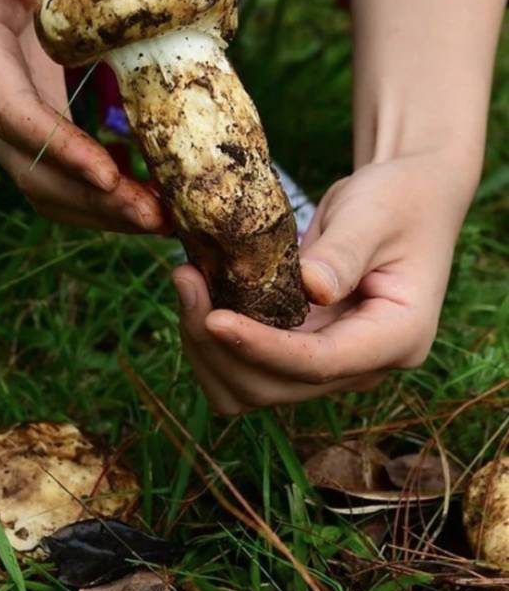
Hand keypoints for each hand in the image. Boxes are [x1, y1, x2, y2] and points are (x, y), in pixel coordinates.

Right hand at [0, 0, 167, 232]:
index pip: (14, 116)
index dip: (60, 148)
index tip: (111, 174)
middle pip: (32, 173)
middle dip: (92, 201)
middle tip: (154, 216)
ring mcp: (3, 128)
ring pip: (46, 191)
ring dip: (103, 213)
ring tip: (162, 221)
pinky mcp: (28, 139)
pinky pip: (60, 183)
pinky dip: (102, 201)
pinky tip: (149, 200)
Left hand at [173, 154, 470, 413]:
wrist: (404, 203)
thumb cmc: (396, 201)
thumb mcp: (374, 214)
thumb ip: (344, 253)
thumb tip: (311, 291)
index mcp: (397, 336)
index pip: (320, 363)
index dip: (262, 348)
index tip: (213, 318)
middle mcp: (362, 364)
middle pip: (276, 387)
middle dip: (222, 346)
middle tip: (187, 280)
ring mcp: (329, 363)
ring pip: (251, 389)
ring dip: (209, 349)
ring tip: (188, 283)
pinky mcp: (300, 348)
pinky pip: (245, 367)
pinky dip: (214, 341)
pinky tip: (201, 293)